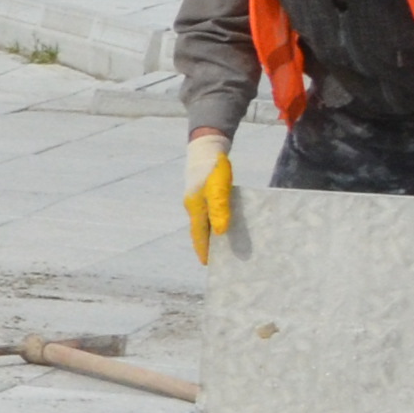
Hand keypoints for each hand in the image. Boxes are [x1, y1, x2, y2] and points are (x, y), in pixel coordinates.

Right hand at [183, 135, 236, 265]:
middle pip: (198, 231)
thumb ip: (219, 210)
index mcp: (195, 208)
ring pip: (202, 222)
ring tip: (219, 245)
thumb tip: (220, 233)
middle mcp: (192, 206)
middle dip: (205, 245)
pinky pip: (206, 213)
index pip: (198, 235)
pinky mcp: (201, 193)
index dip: (203, 250)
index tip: (208, 264)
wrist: (206, 148)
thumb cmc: (214, 169)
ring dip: (209, 235)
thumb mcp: (219, 189)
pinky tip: (220, 222)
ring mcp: (195, 199)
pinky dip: (212, 222)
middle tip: (215, 259)